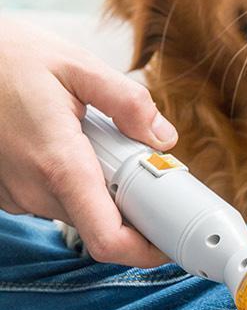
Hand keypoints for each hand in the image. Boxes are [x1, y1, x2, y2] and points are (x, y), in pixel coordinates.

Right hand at [0, 17, 177, 266]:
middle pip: (99, 223)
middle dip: (131, 204)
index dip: (144, 250)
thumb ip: (128, 103)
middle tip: (146, 167)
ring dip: (102, 188)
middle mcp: (33, 188)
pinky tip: (75, 144)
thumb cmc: (15, 59)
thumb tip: (164, 139)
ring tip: (104, 142)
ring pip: (78, 209)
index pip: (107, 237)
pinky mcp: (7, 190)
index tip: (168, 240)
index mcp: (58, 162)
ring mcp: (15, 193)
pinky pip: (54, 198)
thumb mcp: (80, 67)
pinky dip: (76, 181)